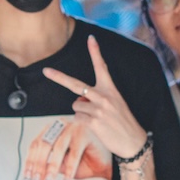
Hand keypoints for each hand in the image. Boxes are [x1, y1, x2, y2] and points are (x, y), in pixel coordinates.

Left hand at [24, 120, 109, 179]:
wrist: (105, 165)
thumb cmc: (83, 164)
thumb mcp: (61, 166)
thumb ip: (48, 167)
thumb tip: (33, 177)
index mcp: (52, 130)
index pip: (35, 145)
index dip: (29, 163)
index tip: (27, 178)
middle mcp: (61, 126)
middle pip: (44, 145)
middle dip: (39, 166)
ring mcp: (74, 127)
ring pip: (58, 148)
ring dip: (52, 168)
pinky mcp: (85, 133)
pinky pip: (74, 153)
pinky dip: (69, 169)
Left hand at [42, 38, 148, 169]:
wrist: (133, 141)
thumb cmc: (123, 122)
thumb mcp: (115, 103)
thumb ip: (97, 98)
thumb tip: (79, 100)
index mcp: (110, 89)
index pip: (102, 67)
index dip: (95, 52)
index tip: (91, 38)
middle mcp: (103, 96)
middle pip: (75, 85)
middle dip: (58, 77)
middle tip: (46, 70)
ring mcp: (98, 109)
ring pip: (76, 106)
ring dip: (82, 112)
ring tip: (96, 118)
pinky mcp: (93, 122)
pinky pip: (77, 118)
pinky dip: (82, 122)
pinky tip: (95, 126)